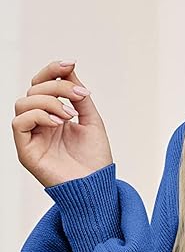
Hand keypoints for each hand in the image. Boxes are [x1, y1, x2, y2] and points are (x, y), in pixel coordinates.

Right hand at [12, 60, 112, 187]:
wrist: (98, 188)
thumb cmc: (96, 161)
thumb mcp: (92, 120)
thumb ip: (79, 96)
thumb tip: (69, 68)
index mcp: (53, 116)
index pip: (42, 84)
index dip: (52, 70)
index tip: (70, 64)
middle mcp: (39, 125)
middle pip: (33, 90)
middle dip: (56, 86)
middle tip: (78, 97)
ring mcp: (31, 137)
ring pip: (23, 102)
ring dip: (48, 101)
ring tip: (69, 115)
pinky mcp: (26, 151)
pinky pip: (19, 122)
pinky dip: (37, 115)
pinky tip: (57, 123)